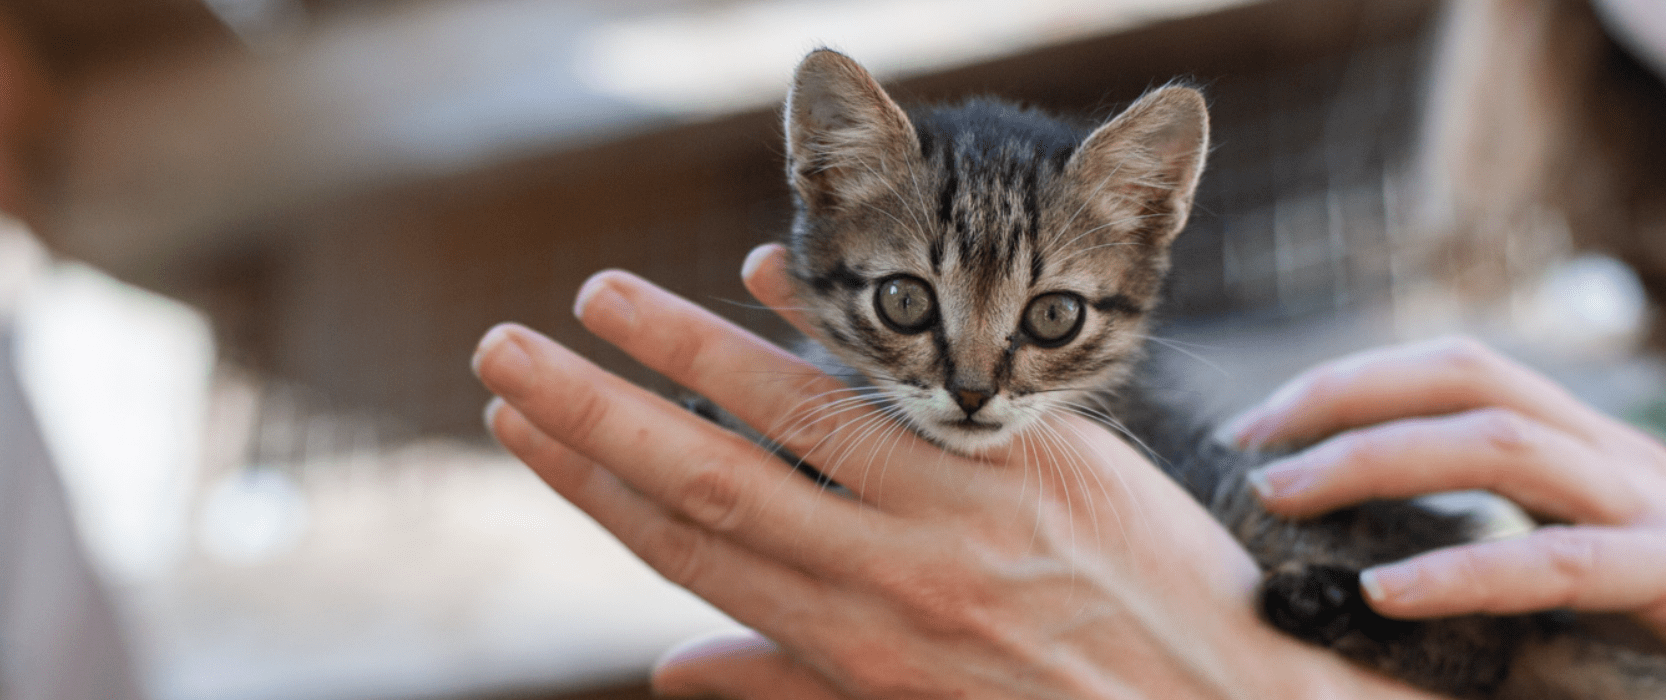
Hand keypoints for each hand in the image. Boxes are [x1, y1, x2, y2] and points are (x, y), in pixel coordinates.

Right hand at [473, 244, 1446, 699]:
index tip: (520, 431)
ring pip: (797, 415)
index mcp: (850, 645)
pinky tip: (769, 276)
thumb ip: (787, 686)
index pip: (685, 551)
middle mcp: (889, 576)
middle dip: (595, 413)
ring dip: (688, 347)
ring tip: (600, 296)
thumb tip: (668, 677)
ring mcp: (961, 511)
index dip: (589, 489)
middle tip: (504, 347)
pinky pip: (914, 383)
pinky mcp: (1033, 458)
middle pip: (706, 478)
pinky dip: (837, 327)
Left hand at [1226, 338, 1665, 687]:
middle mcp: (1610, 453)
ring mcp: (1653, 504)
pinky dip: (1467, 570)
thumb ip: (1466, 552)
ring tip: (1287, 500)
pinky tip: (1389, 591)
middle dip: (1344, 402)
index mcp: (1574, 445)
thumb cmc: (1658, 641)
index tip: (1254, 427)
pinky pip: (1564, 562)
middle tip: (1251, 451)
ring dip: (1378, 463)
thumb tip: (1334, 565)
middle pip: (1465, 381)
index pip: (1449, 371)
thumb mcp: (1547, 580)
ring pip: (1504, 445)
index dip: (1347, 383)